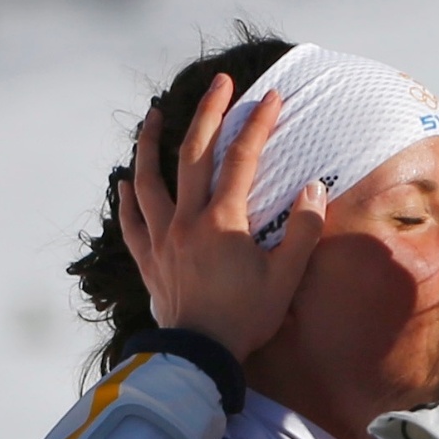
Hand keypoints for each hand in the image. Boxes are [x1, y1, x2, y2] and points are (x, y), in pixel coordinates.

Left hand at [117, 73, 325, 360]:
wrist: (199, 355)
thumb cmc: (246, 319)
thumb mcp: (286, 278)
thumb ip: (303, 231)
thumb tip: (314, 189)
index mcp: (223, 222)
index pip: (241, 159)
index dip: (258, 124)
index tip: (272, 98)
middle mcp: (186, 221)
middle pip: (194, 154)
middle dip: (210, 113)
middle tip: (222, 83)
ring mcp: (161, 238)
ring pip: (149, 179)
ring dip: (150, 143)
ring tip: (154, 115)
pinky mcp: (148, 259)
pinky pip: (131, 221)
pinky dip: (126, 198)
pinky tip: (124, 182)